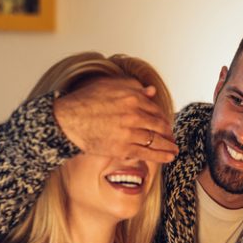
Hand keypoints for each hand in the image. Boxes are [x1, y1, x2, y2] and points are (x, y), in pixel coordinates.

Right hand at [53, 76, 178, 161]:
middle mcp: (134, 114)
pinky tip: (168, 158)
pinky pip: (146, 153)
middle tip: (172, 138)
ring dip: (168, 146)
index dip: (163, 118)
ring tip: (174, 150)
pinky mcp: (123, 148)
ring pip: (156, 140)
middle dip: (168, 133)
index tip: (165, 123)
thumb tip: (151, 91)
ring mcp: (129, 132)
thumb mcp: (110, 85)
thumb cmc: (86, 100)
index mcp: (133, 97)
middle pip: (159, 125)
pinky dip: (160, 156)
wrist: (68, 119)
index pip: (155, 109)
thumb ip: (133, 86)